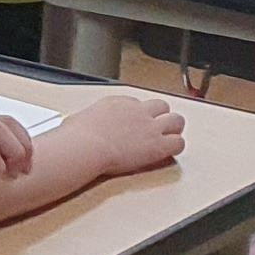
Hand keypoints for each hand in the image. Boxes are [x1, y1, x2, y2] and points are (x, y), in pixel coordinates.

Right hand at [66, 94, 187, 176]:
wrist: (85, 147)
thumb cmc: (76, 137)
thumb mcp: (79, 119)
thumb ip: (89, 121)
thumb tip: (82, 127)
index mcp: (117, 102)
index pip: (138, 103)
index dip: (139, 114)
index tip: (136, 123)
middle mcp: (137, 110)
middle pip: (162, 106)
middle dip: (162, 115)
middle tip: (158, 127)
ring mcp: (150, 127)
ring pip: (176, 120)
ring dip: (174, 128)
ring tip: (169, 137)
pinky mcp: (158, 145)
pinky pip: (179, 143)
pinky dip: (176, 146)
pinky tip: (169, 152)